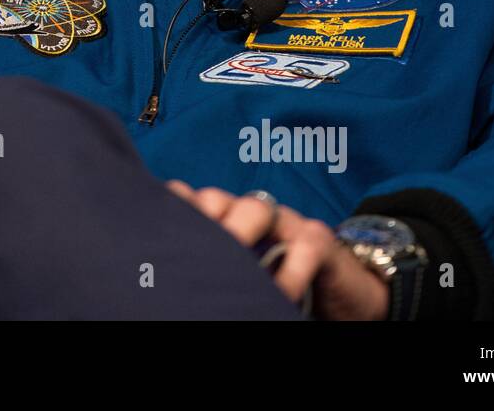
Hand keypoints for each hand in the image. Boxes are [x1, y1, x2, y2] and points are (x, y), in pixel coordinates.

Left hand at [166, 181, 388, 319]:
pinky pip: (301, 244)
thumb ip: (207, 263)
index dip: (172, 211)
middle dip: (200, 222)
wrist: (342, 295)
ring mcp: (284, 220)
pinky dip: (289, 271)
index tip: (151, 233)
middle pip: (215, 199)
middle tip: (191, 259)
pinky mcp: (318, 238)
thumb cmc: (276, 285)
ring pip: (256, 207)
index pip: (188, 199)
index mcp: (223, 218)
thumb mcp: (236, 274)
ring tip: (232, 276)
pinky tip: (278, 294)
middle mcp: (249, 212)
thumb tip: (159, 277)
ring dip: (240, 238)